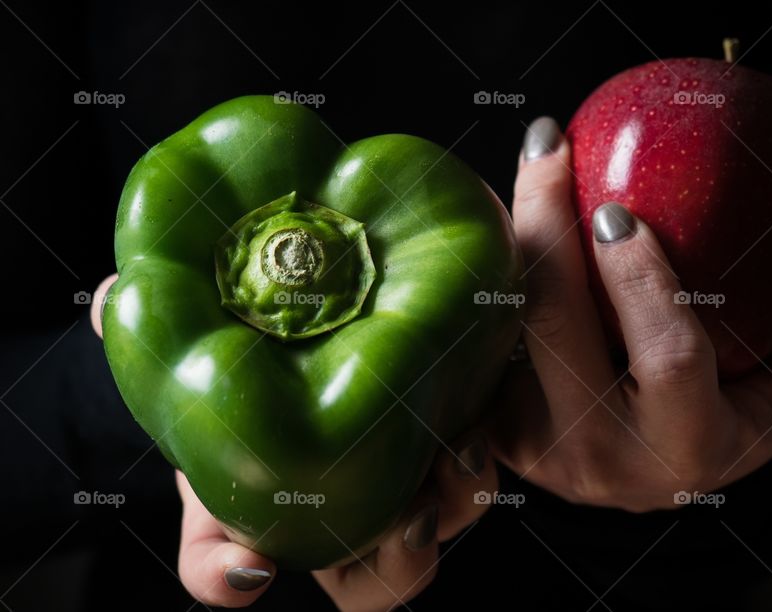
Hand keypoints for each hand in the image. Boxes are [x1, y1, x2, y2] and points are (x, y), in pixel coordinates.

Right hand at [92, 275, 495, 609]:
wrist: (321, 316)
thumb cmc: (247, 346)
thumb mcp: (202, 330)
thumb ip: (153, 319)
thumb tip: (108, 299)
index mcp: (249, 501)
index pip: (221, 565)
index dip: (226, 577)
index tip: (247, 569)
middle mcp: (325, 513)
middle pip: (360, 580)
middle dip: (387, 565)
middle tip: (404, 520)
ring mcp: (389, 487)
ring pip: (424, 543)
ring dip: (447, 510)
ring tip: (457, 454)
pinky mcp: (441, 448)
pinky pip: (468, 486)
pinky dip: (474, 472)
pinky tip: (474, 428)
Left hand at [488, 117, 771, 511]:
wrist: (651, 471)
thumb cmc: (731, 419)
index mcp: (689, 447)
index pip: (669, 358)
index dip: (642, 280)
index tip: (617, 208)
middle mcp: (604, 461)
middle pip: (557, 329)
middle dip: (545, 227)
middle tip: (548, 150)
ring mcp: (539, 452)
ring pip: (504, 328)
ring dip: (503, 239)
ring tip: (517, 170)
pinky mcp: (498, 434)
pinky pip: (479, 338)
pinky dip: (486, 273)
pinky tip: (497, 219)